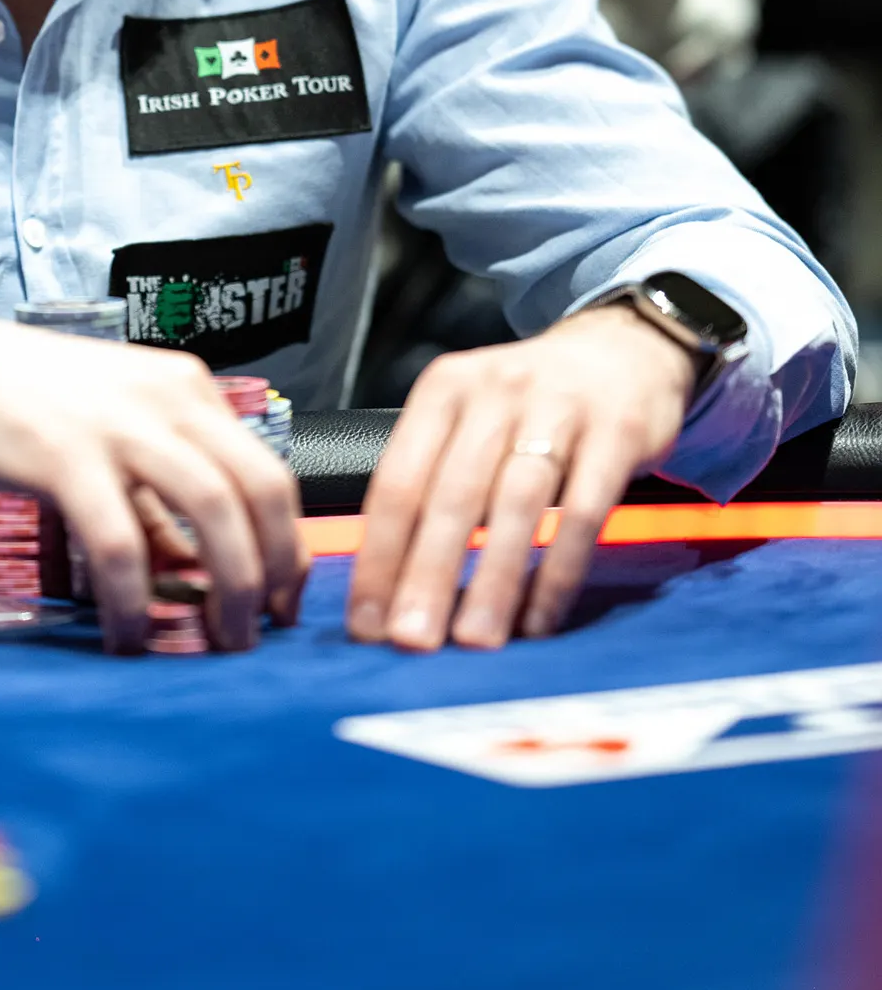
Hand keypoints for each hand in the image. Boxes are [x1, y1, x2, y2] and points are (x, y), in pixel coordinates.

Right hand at [0, 300, 309, 654]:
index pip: (269, 471)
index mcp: (185, 388)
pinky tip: (126, 637)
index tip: (282, 603)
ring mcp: (117, 424)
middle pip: (260, 491)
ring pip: (212, 511)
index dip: (288, 547)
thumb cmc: (18, 400)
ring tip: (215, 642)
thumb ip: (154, 493)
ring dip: (229, 589)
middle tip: (259, 633)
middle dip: (273, 573)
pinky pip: (121, 543)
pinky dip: (135, 603)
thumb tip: (195, 572)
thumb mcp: (109, 426)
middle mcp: (167, 398)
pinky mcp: (63, 457)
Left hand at [347, 301, 694, 651]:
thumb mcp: (470, 417)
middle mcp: (494, 393)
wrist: (622, 350)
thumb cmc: (530, 403)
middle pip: (452, 494)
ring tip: (475, 639)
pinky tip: (540, 616)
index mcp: (443, 391)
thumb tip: (391, 584)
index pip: (398, 479)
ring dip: (494, 579)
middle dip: (427, 574)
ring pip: (516, 504)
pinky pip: (584, 511)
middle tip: (411, 640)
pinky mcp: (617, 432)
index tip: (367, 621)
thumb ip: (434, 480)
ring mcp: (558, 408)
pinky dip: (560, 570)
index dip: (379, 556)